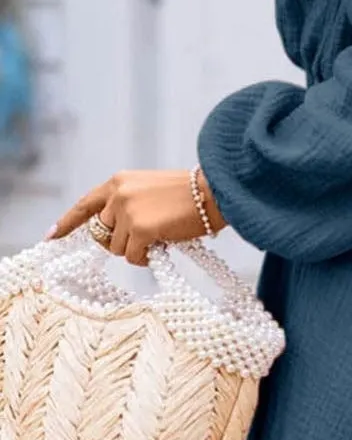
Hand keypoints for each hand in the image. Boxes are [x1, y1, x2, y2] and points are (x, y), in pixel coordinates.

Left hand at [44, 168, 227, 266]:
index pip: (85, 204)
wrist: (214, 192)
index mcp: (119, 181)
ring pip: (116, 248)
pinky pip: (131, 257)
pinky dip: (145, 257)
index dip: (67, 223)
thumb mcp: (149, 190)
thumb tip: (112, 235)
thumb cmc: (188, 194)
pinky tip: (161, 246)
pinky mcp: (140, 229)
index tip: (50, 237)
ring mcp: (127, 211)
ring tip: (160, 236)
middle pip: (102, 233)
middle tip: (146, 236)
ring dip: (135, 249)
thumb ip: (127, 204)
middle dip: (120, 241)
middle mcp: (117, 194)